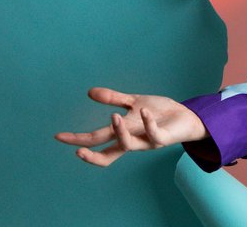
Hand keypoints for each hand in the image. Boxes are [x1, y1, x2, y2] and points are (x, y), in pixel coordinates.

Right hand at [54, 86, 208, 167]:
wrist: (187, 115)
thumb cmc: (160, 112)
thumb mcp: (133, 103)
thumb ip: (113, 99)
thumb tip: (89, 92)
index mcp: (123, 134)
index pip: (97, 142)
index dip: (78, 141)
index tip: (59, 137)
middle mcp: (133, 142)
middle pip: (107, 153)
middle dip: (91, 153)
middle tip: (77, 149)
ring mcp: (147, 142)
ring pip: (128, 145)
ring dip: (119, 132)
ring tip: (114, 116)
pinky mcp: (163, 139)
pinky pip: (154, 136)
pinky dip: (148, 124)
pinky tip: (143, 110)